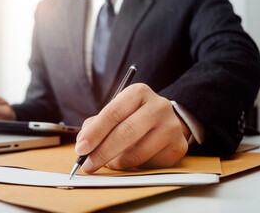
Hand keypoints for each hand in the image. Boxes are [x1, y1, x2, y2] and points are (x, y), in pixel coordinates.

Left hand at [75, 83, 190, 172]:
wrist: (166, 120)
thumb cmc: (132, 117)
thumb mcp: (115, 112)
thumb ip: (95, 125)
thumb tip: (83, 145)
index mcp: (138, 92)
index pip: (112, 113)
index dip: (94, 133)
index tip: (81, 148)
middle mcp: (159, 106)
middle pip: (126, 133)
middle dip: (102, 152)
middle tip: (87, 164)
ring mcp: (172, 126)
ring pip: (138, 152)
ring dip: (117, 162)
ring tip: (109, 163)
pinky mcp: (178, 146)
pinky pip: (150, 164)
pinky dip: (135, 167)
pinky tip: (131, 161)